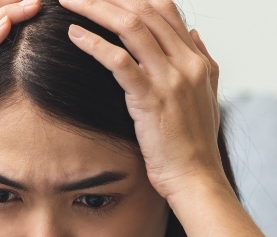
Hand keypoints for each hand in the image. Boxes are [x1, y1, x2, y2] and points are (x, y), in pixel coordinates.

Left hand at [61, 0, 225, 202]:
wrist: (196, 179)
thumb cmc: (194, 146)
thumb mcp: (207, 96)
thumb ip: (203, 61)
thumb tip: (194, 34)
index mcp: (197, 60)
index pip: (165, 9)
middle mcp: (187, 62)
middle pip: (145, 10)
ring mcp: (170, 79)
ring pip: (131, 27)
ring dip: (96, 9)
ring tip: (69, 2)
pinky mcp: (150, 98)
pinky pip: (118, 60)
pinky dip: (93, 44)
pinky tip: (73, 35)